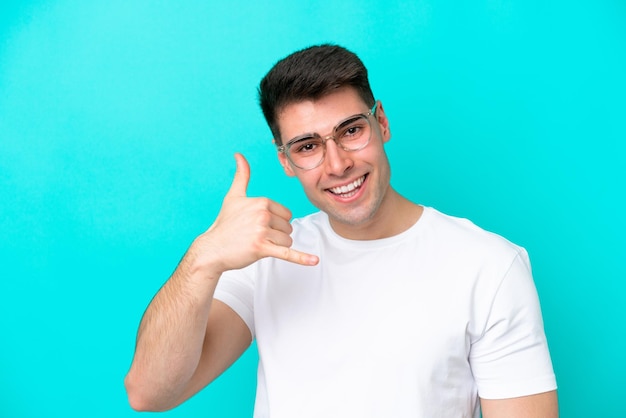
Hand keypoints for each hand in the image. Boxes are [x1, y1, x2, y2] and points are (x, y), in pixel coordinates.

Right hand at [196, 153, 318, 273]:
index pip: (286, 214)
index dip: (276, 223)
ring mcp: (262, 231)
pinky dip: (301, 258)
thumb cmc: (225, 223)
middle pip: (288, 227)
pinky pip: (287, 253)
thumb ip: (241, 176)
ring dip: (276, 246)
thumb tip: (239, 155)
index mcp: (262, 201)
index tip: (258, 225)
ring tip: (257, 244)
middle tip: (256, 236)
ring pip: (287, 240)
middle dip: (276, 235)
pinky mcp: (261, 248)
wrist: (212, 248)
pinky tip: (314, 261)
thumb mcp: (233, 197)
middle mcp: (263, 214)